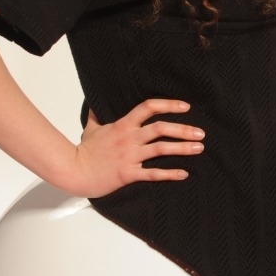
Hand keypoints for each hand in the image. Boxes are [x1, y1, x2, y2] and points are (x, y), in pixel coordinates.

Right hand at [72, 98, 204, 197]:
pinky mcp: (128, 173)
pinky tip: (184, 173)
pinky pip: (153, 174)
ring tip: (199, 148)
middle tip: (201, 133)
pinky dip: (170, 174)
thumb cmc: (84, 150)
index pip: (148, 108)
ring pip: (161, 149)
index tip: (185, 107)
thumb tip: (96, 101)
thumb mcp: (91, 127)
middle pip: (160, 129)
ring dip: (182, 148)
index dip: (168, 105)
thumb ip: (97, 114)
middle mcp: (129, 138)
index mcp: (123, 125)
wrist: (75, 171)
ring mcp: (130, 156)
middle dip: (183, 130)